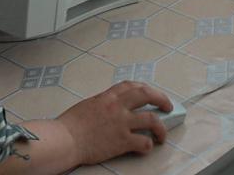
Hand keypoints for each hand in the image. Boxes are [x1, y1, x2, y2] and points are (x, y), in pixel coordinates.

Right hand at [57, 81, 171, 164]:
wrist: (65, 139)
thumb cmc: (71, 125)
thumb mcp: (88, 106)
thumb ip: (104, 105)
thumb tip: (113, 109)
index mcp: (107, 97)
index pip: (131, 85)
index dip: (144, 88)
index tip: (151, 93)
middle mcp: (117, 107)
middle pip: (146, 95)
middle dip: (162, 99)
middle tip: (167, 106)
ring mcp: (121, 123)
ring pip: (152, 119)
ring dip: (161, 128)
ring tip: (162, 134)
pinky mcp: (122, 141)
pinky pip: (144, 142)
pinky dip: (148, 145)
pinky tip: (147, 147)